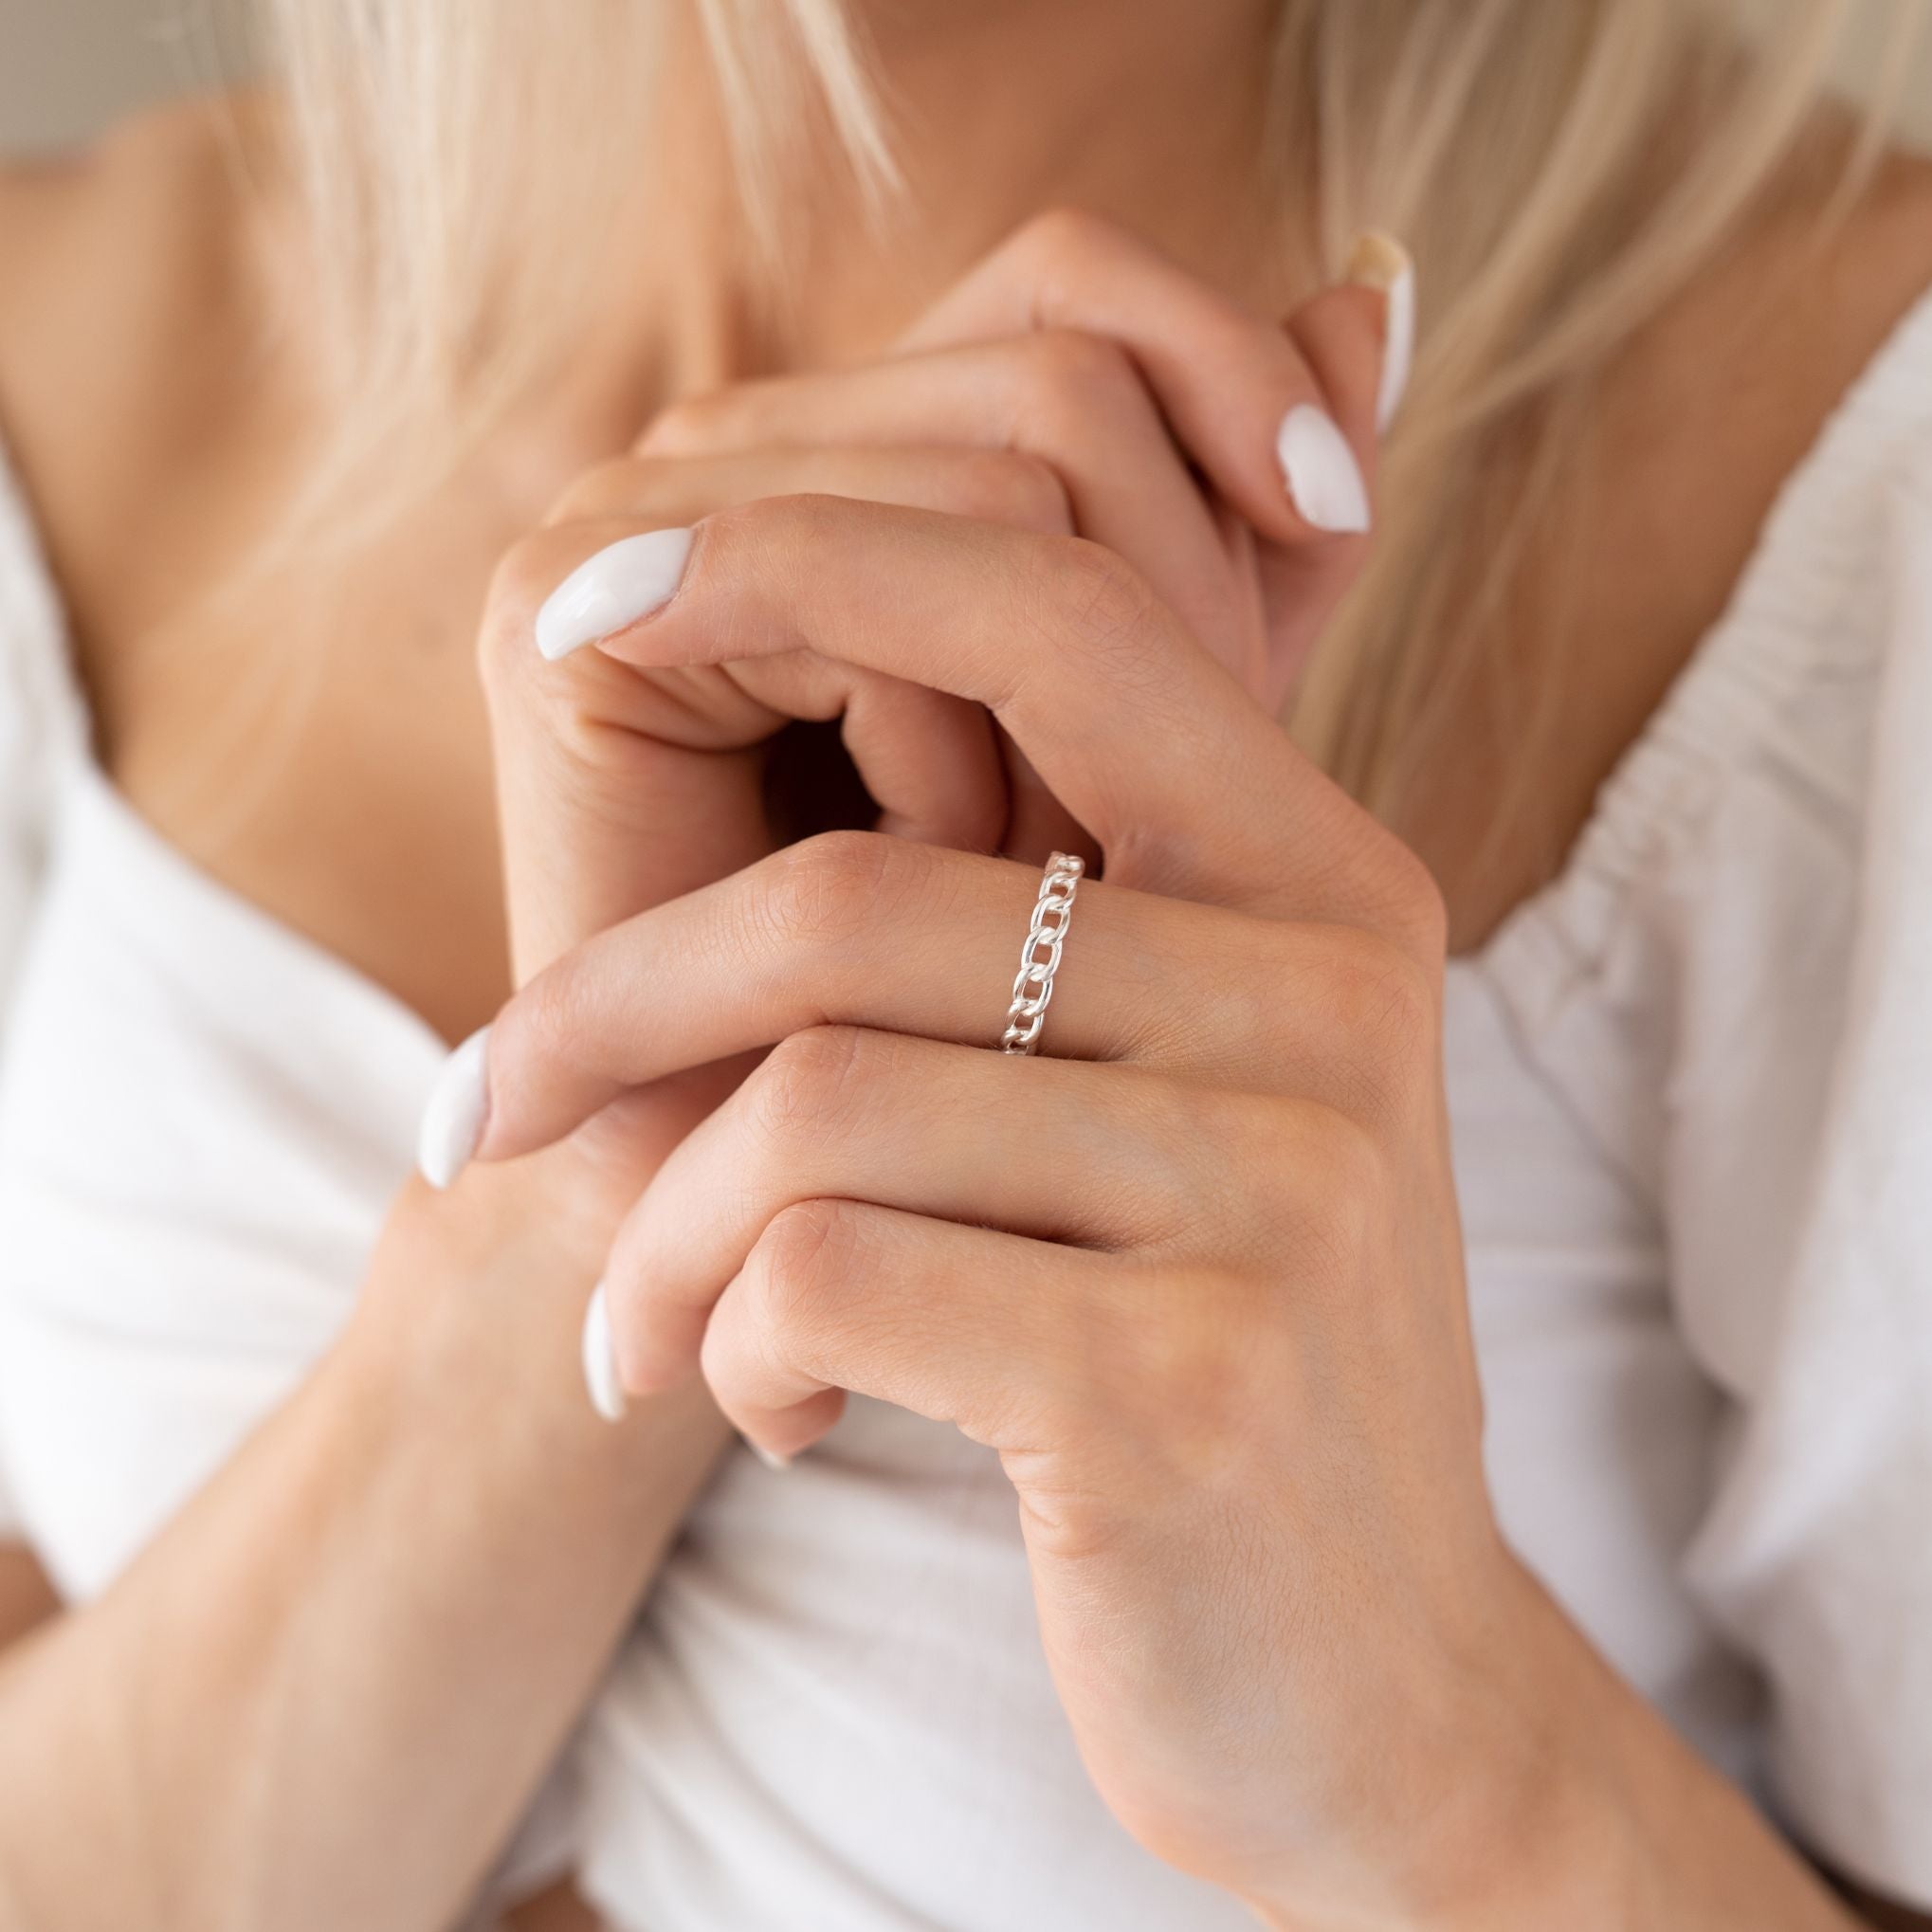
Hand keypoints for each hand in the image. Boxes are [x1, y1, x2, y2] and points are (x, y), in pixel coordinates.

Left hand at [451, 492, 1559, 1927]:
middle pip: (857, 899)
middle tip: (478, 1114)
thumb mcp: (1190, 1091)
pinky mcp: (1188, 1383)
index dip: (798, 561)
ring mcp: (1277, 1186)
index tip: (583, 604)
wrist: (1377, 1684)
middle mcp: (1329, 995)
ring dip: (658, 1233)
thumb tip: (791, 666)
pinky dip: (730, 1344)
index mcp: (1325, 881)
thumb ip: (1066, 905)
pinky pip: (824, 1275)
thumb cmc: (1218, 1350)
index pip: (1052, 610)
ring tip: (649, 1332)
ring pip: (808, 1105)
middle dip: (608, 1004)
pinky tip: (771, 1413)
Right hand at [483, 209, 1402, 980]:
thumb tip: (1387, 284)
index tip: (1340, 520)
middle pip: (1063, 374)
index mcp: (862, 440)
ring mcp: (647, 509)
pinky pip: (888, 614)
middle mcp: (745, 438)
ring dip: (1059, 719)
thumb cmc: (990, 982)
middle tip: (1140, 812)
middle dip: (1172, 603)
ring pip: (1006, 480)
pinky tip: (917, 884)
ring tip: (1017, 876)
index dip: (1228, 375)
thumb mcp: (1162, 742)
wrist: (789, 1182)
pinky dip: (948, 774)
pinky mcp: (576, 611)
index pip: (1077, 281)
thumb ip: (1251, 535)